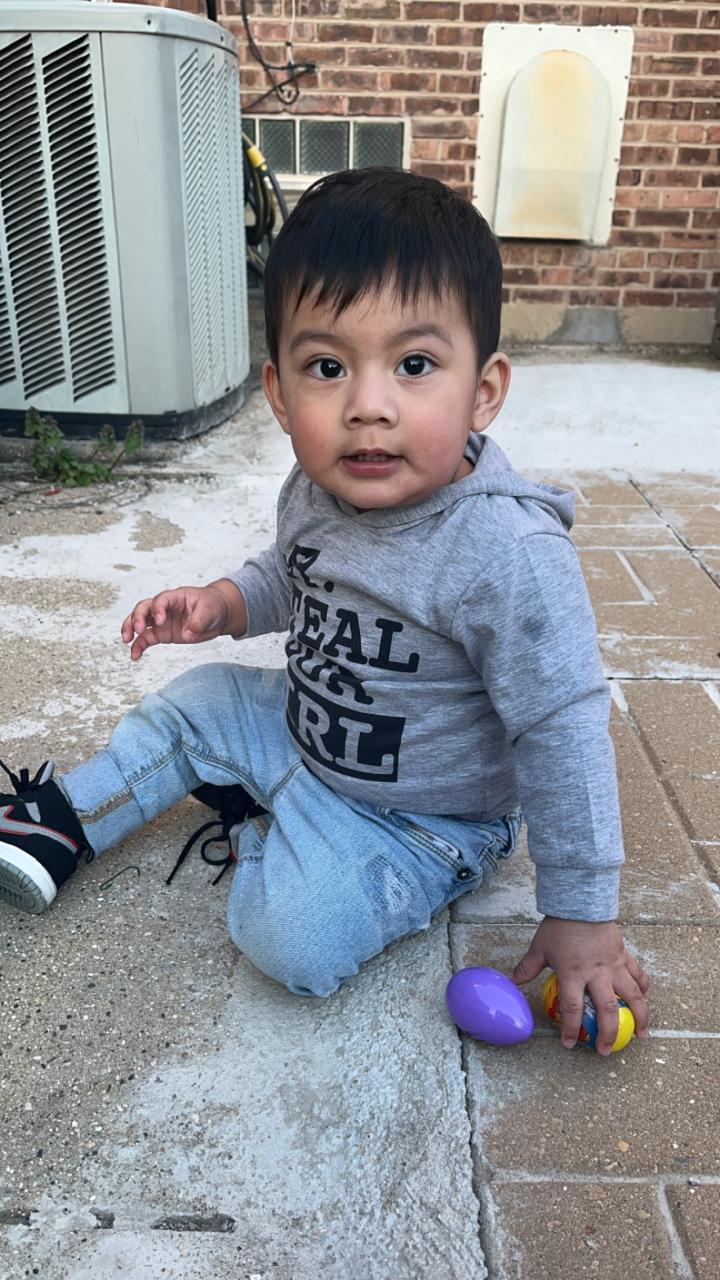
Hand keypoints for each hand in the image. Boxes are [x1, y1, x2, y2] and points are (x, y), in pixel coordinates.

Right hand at [121, 582, 241, 660]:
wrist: (218, 614)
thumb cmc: (212, 606)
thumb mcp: (210, 611)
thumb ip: (198, 622)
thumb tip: (186, 634)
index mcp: (176, 597)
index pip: (161, 600)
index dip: (157, 609)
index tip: (160, 621)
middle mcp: (165, 608)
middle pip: (144, 608)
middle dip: (137, 618)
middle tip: (138, 630)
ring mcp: (161, 621)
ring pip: (139, 622)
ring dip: (130, 629)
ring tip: (126, 640)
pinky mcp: (162, 633)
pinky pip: (146, 639)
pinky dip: (138, 646)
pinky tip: (135, 656)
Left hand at [512, 917, 649, 1055]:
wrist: (581, 903)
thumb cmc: (559, 926)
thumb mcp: (539, 947)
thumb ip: (527, 968)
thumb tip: (511, 982)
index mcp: (573, 974)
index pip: (572, 1008)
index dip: (571, 1029)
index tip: (570, 1044)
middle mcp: (596, 973)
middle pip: (607, 1010)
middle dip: (608, 1034)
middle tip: (605, 1051)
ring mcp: (613, 966)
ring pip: (632, 996)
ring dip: (639, 1017)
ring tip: (641, 1035)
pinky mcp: (624, 956)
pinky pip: (638, 975)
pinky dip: (644, 988)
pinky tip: (645, 999)